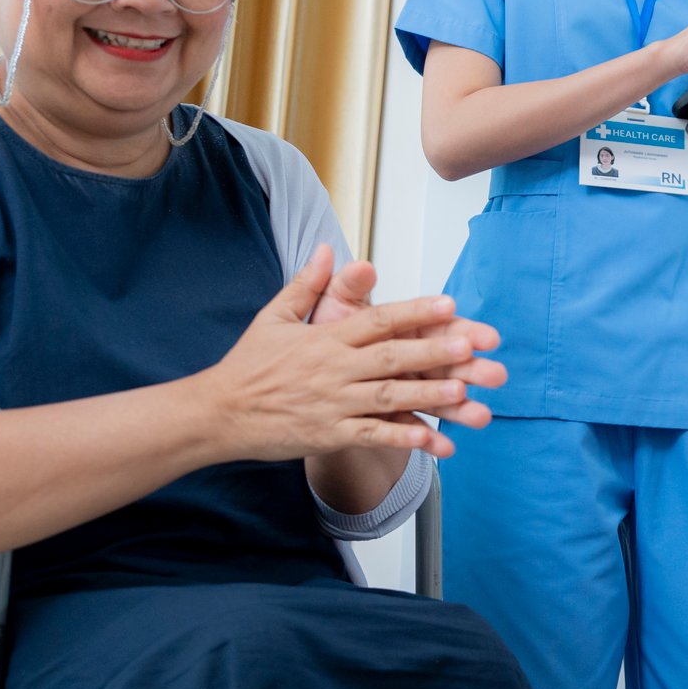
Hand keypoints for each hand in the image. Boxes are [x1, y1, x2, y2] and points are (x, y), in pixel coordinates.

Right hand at [194, 247, 503, 460]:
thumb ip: (307, 285)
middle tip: (470, 346)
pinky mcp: (327, 434)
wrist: (217, 413)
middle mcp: (333, 369)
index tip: (448, 305)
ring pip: (387, 397)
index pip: (377, 320)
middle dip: (431, 351)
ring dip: (425, 395)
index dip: (414, 313)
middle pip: (390, 357)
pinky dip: (400, 437)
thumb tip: (327, 248)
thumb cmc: (249, 365)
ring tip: (461, 391)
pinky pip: (370, 435)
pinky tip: (430, 440)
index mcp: (325, 338)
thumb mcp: (273, 318)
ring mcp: (332, 403)